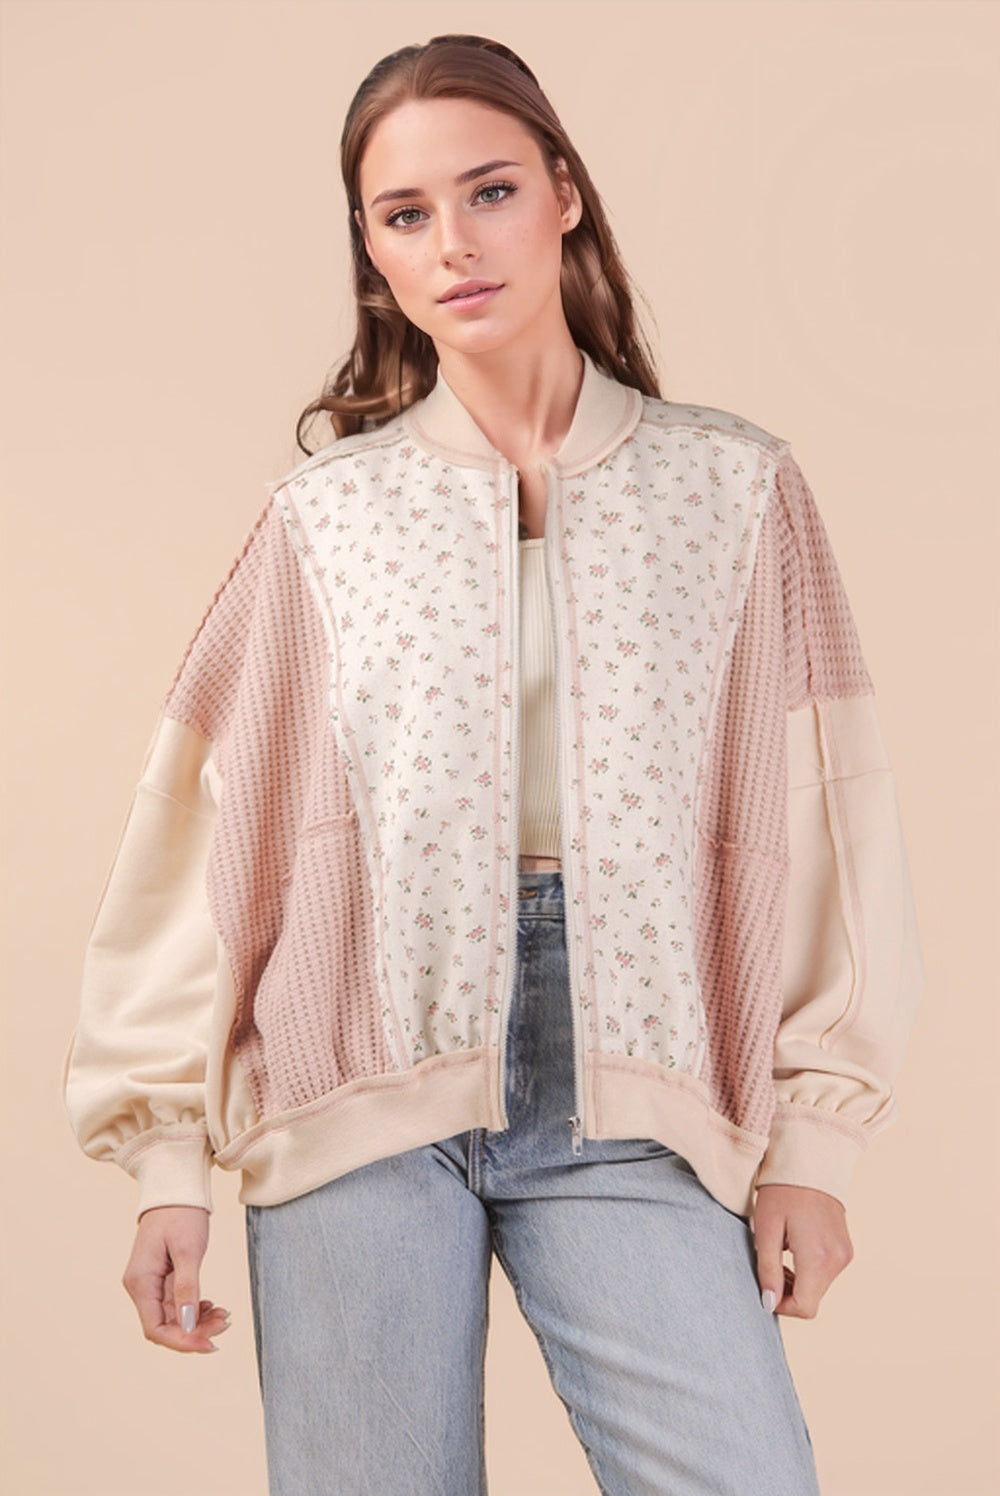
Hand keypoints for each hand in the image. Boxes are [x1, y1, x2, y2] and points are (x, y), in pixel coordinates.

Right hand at [122, 1205, 230, 1352]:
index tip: (210, 1343)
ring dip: (198, 1321)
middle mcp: (141, 1286)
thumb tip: (188, 1324)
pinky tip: (212, 1306)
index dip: (182, 1341)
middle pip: (166, 1325)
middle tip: (225, 1321)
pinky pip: (177, 1304)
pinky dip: (195, 1308)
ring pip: (173, 1317)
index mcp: (140, 1282)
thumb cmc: (180, 1213)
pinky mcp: (162, 1277)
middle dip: (195, 1330)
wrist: (176, 1187)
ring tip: (224, 1314)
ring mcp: (151, 1282)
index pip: (155, 1329)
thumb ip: (187, 1287)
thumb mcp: (188, 1249)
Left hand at [751, 1184, 852, 1318]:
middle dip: (788, 1291)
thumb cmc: (782, 1190)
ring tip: (780, 1252)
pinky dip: (809, 1269)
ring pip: (819, 1287)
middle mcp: (837, 1260)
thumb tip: (769, 1303)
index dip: (781, 1305)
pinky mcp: (846, 1248)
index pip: (804, 1307)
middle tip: (768, 1266)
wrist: (810, 1161)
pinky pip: (826, 1271)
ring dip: (798, 1280)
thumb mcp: (766, 1228)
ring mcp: (845, 1254)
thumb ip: (768, 1269)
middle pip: (812, 1298)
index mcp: (818, 1257)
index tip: (765, 1288)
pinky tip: (794, 1247)